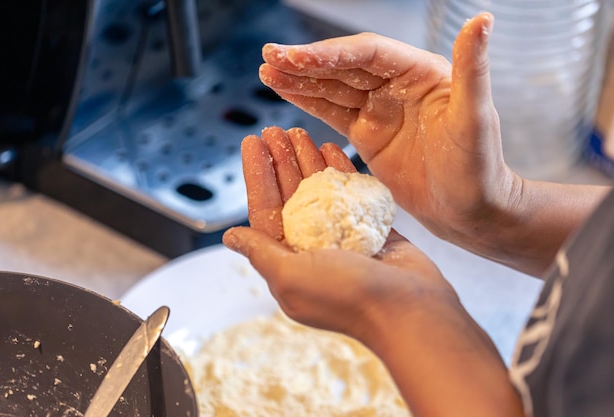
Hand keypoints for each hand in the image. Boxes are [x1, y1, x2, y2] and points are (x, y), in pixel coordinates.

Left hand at [223, 127, 523, 416]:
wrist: (409, 309)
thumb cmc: (346, 297)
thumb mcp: (290, 276)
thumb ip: (260, 252)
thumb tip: (230, 236)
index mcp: (287, 260)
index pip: (264, 209)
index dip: (256, 174)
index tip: (251, 142)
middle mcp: (311, 248)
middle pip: (290, 195)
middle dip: (281, 162)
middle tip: (275, 130)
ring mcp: (341, 238)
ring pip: (319, 191)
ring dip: (308, 161)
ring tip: (299, 132)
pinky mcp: (369, 230)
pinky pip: (350, 194)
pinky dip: (340, 171)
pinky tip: (331, 148)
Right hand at [258, 13, 519, 248]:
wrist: (471, 210)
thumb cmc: (480, 168)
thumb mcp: (476, 119)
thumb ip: (473, 70)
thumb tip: (483, 20)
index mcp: (421, 73)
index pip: (368, 54)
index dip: (331, 54)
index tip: (297, 57)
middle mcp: (397, 85)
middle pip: (344, 66)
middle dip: (306, 62)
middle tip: (270, 56)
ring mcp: (380, 109)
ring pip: (334, 87)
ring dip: (300, 78)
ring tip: (267, 70)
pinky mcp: (368, 134)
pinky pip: (333, 113)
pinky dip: (308, 101)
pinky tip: (284, 91)